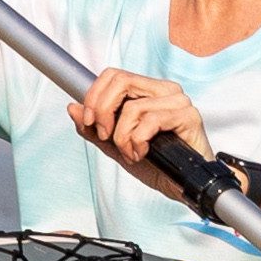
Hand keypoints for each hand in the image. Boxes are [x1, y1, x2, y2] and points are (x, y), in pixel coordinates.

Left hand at [72, 69, 207, 174]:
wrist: (181, 186)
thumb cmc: (156, 164)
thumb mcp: (116, 146)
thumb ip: (94, 128)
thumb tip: (72, 107)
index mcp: (149, 90)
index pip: (113, 75)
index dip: (94, 96)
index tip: (89, 122)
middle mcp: (165, 90)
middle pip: (120, 81)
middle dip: (103, 111)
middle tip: (106, 137)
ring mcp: (178, 101)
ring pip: (132, 107)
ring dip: (123, 138)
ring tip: (131, 154)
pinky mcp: (188, 116)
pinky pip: (150, 121)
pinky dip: (138, 142)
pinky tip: (143, 153)